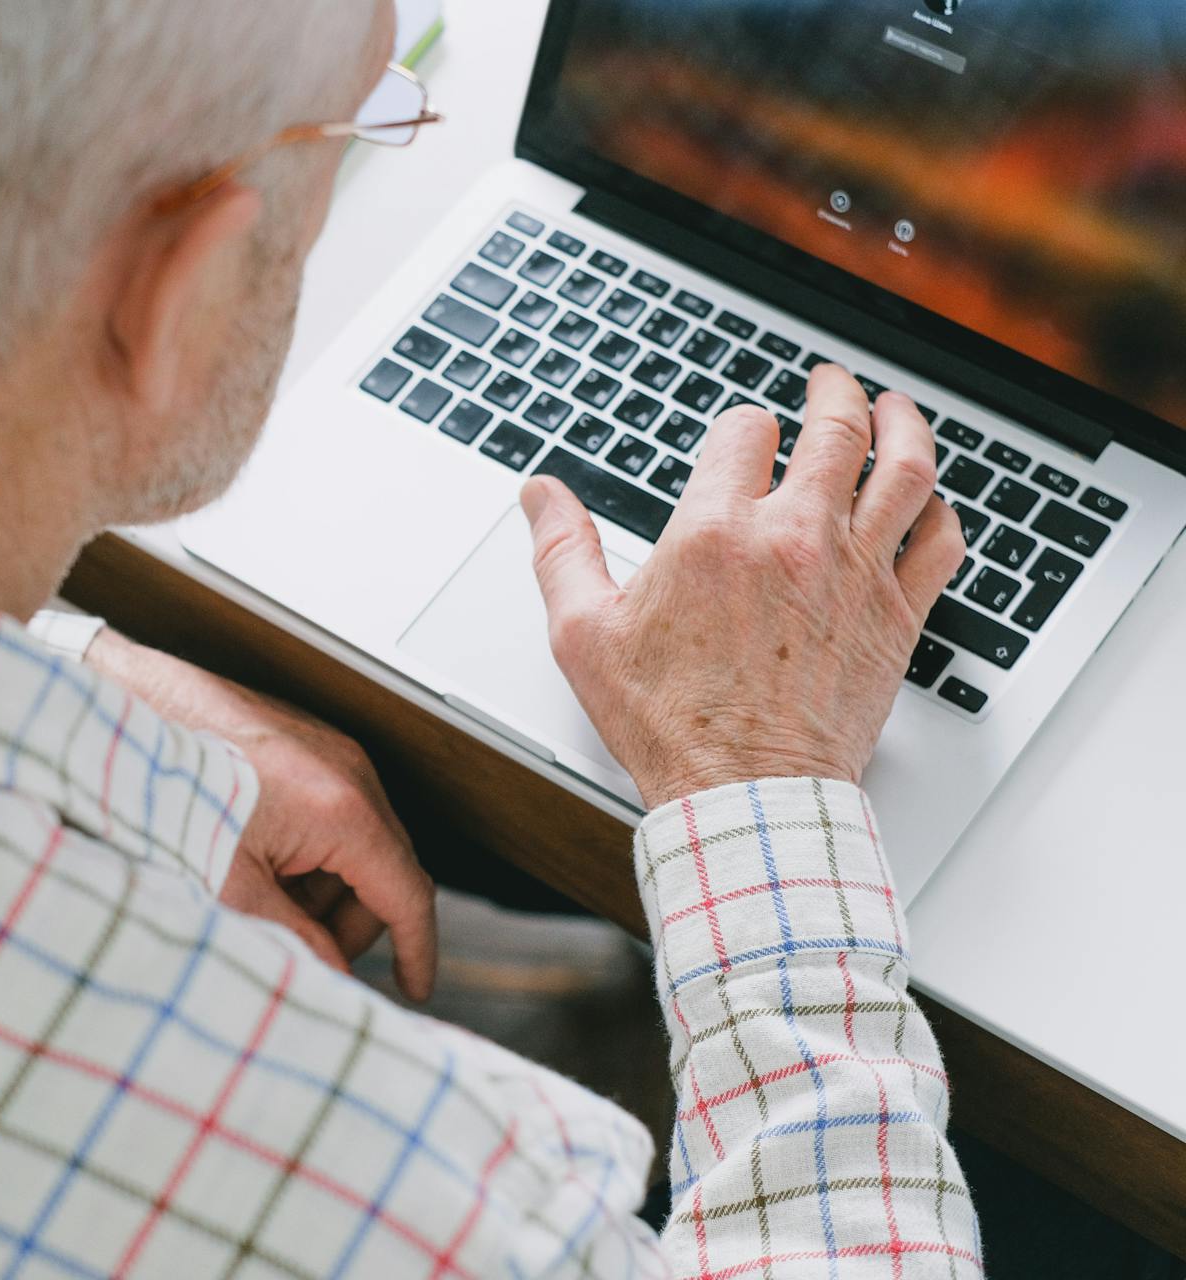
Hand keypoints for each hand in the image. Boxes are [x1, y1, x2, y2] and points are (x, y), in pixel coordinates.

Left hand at [84, 630, 437, 999]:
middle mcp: (349, 771)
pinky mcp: (304, 741)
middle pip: (385, 871)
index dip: (417, 950)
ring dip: (324, 886)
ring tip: (259, 895)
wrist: (122, 717)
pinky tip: (254, 860)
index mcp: (341, 809)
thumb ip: (294, 941)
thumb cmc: (166, 793)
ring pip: (358, 843)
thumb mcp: (229, 889)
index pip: (408, 894)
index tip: (415, 987)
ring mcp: (329, 750)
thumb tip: (331, 975)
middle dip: (351, 922)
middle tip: (301, 948)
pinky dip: (307, 850)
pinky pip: (332, 811)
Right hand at [521, 365, 964, 810]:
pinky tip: (931, 504)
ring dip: (904, 426)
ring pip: (905, 470)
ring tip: (894, 408)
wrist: (744, 794)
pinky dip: (941, 511)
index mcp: (715, 533)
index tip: (742, 437)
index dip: (742, 426)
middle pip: (836, 428)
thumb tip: (540, 494)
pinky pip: (941, 541)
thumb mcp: (584, 634)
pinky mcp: (897, 616)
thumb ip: (561, 551)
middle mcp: (794, 539)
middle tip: (831, 382)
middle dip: (834, 393)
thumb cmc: (666, 724)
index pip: (745, 431)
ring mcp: (855, 574)